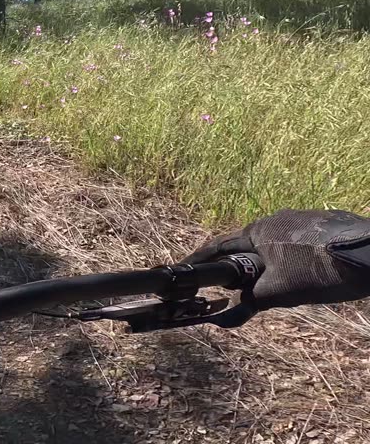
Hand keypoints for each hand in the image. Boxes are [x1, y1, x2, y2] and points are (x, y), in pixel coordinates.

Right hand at [183, 209, 369, 309]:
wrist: (369, 252)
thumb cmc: (318, 270)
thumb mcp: (280, 292)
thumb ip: (249, 302)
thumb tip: (223, 319)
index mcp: (257, 231)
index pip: (219, 245)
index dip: (201, 259)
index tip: (187, 268)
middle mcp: (274, 219)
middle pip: (247, 245)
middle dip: (240, 266)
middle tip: (234, 287)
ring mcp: (300, 218)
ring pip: (274, 244)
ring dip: (269, 263)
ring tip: (276, 285)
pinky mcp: (322, 224)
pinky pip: (296, 242)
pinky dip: (292, 258)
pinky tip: (306, 273)